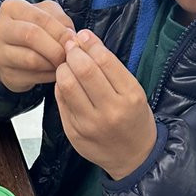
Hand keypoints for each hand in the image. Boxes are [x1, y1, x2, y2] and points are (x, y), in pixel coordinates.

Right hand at [0, 0, 75, 93]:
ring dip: (53, 64)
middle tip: (70, 56)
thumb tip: (72, 38)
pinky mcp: (6, 75)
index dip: (60, 31)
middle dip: (56, 48)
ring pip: (31, 60)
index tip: (75, 41)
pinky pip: (32, 78)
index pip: (40, 18)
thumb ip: (61, 21)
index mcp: (12, 8)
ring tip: (64, 64)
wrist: (13, 53)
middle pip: (31, 36)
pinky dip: (48, 77)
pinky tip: (55, 73)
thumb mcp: (48, 16)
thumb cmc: (35, 30)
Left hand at [55, 31, 156, 179]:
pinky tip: (68, 84)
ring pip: (66, 85)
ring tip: (68, 66)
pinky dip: (61, 87)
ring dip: (63, 68)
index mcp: (130, 97)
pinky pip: (61, 101)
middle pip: (83, 70)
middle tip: (72, 48)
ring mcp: (89, 124)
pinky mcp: (74, 132)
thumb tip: (84, 39)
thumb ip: (110, 68)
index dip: (90, 43)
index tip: (83, 36)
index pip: (104, 60)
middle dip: (74, 53)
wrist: (134, 158)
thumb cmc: (134, 119)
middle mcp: (110, 111)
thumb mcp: (134, 91)